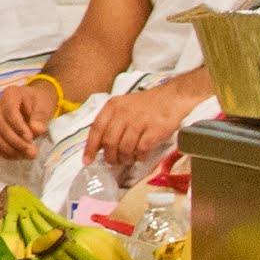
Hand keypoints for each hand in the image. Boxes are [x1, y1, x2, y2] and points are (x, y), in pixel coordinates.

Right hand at [0, 74, 65, 158]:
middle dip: (16, 142)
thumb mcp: (44, 105)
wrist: (35, 103)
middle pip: (1, 127)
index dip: (18, 127)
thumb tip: (36, 130)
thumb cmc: (39, 101)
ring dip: (12, 150)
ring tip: (29, 155)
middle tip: (32, 152)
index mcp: (9, 95)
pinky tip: (21, 155)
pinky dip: (7, 153)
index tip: (30, 138)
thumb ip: (40, 116)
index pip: (9, 112)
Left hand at [84, 76, 207, 181]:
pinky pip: (142, 150)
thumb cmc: (146, 105)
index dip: (90, 147)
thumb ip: (111, 122)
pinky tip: (141, 156)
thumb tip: (98, 145)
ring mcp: (140, 120)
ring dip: (125, 158)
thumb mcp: (123, 106)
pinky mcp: (155, 129)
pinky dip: (140, 157)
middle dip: (110, 157)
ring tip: (129, 159)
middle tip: (115, 162)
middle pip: (110, 142)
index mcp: (113, 105)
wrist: (172, 97)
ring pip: (125, 148)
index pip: (96, 129)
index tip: (87, 160)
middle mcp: (124, 112)